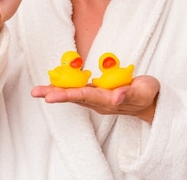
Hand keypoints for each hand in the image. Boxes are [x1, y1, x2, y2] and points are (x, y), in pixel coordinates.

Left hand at [31, 76, 159, 123]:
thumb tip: (115, 96)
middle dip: (54, 94)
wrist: (151, 102)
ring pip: (73, 94)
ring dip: (56, 91)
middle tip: (35, 92)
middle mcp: (99, 102)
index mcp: (108, 101)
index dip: (67, 95)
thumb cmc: (147, 95)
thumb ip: (129, 94)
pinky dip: (65, 87)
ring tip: (38, 90)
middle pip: (73, 97)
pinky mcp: (98, 93)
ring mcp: (97, 99)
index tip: (50, 96)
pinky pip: (78, 91)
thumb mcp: (143, 92)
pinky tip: (54, 84)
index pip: (84, 96)